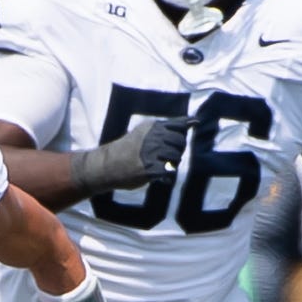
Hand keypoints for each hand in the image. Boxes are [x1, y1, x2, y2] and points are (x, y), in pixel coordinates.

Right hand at [67, 115, 193, 194]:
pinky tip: (163, 179)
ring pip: (177, 157)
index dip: (185, 129)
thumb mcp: (143, 132)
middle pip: (180, 142)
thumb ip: (165, 128)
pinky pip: (170, 172)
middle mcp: (154, 137)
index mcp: (152, 127)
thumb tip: (194, 121)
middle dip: (178, 150)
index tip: (193, 126)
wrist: (106, 165)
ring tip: (163, 167)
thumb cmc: (127, 149)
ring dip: (173, 164)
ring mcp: (152, 153)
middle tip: (168, 157)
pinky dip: (168, 177)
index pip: (179, 125)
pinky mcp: (150, 169)